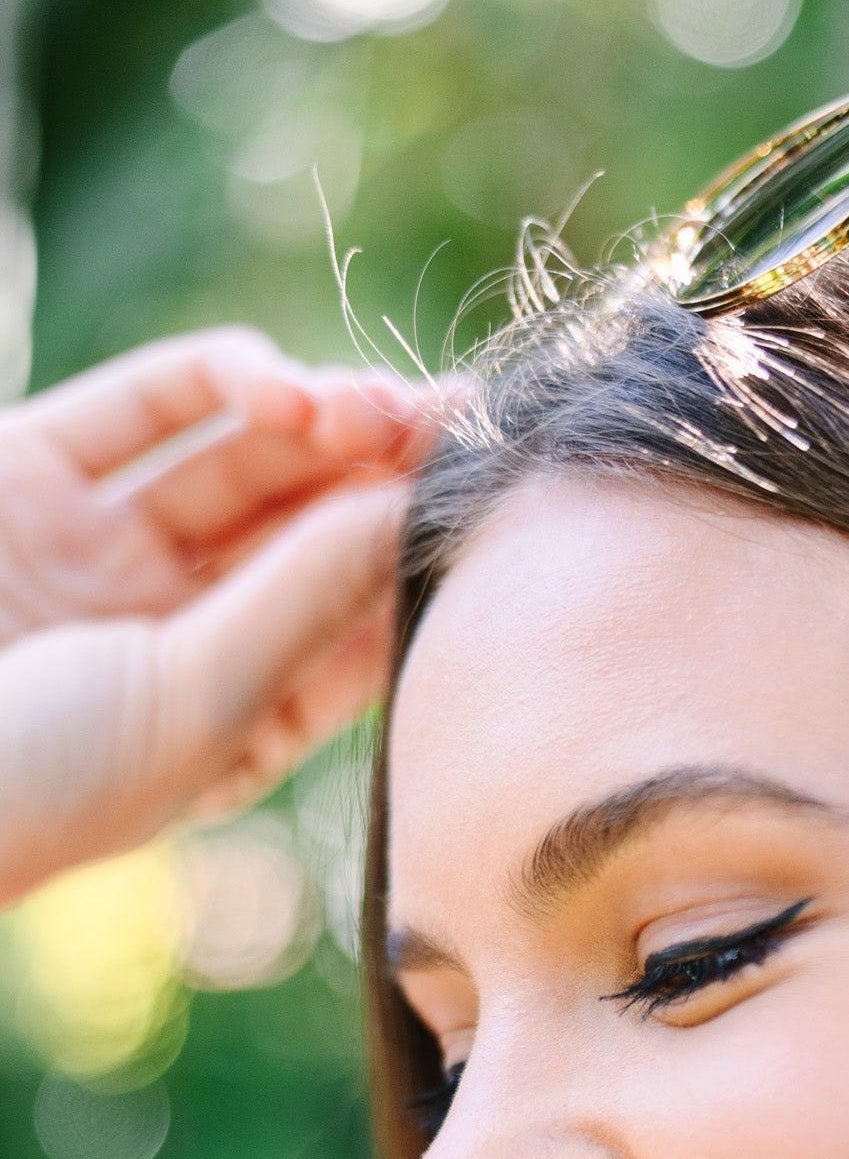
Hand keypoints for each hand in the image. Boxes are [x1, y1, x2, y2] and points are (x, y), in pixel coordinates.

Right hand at [0, 327, 439, 904]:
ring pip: (244, 460)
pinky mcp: (34, 467)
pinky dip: (227, 380)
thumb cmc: (35, 779)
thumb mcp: (195, 702)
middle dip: (384, 474)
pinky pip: (153, 401)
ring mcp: (105, 545)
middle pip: (309, 531)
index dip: (419, 563)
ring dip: (322, 422)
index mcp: (230, 718)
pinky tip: (286, 392)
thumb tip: (401, 508)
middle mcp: (175, 628)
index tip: (493, 509)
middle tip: (458, 425)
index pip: (355, 629)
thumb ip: (298, 601)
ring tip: (378, 407)